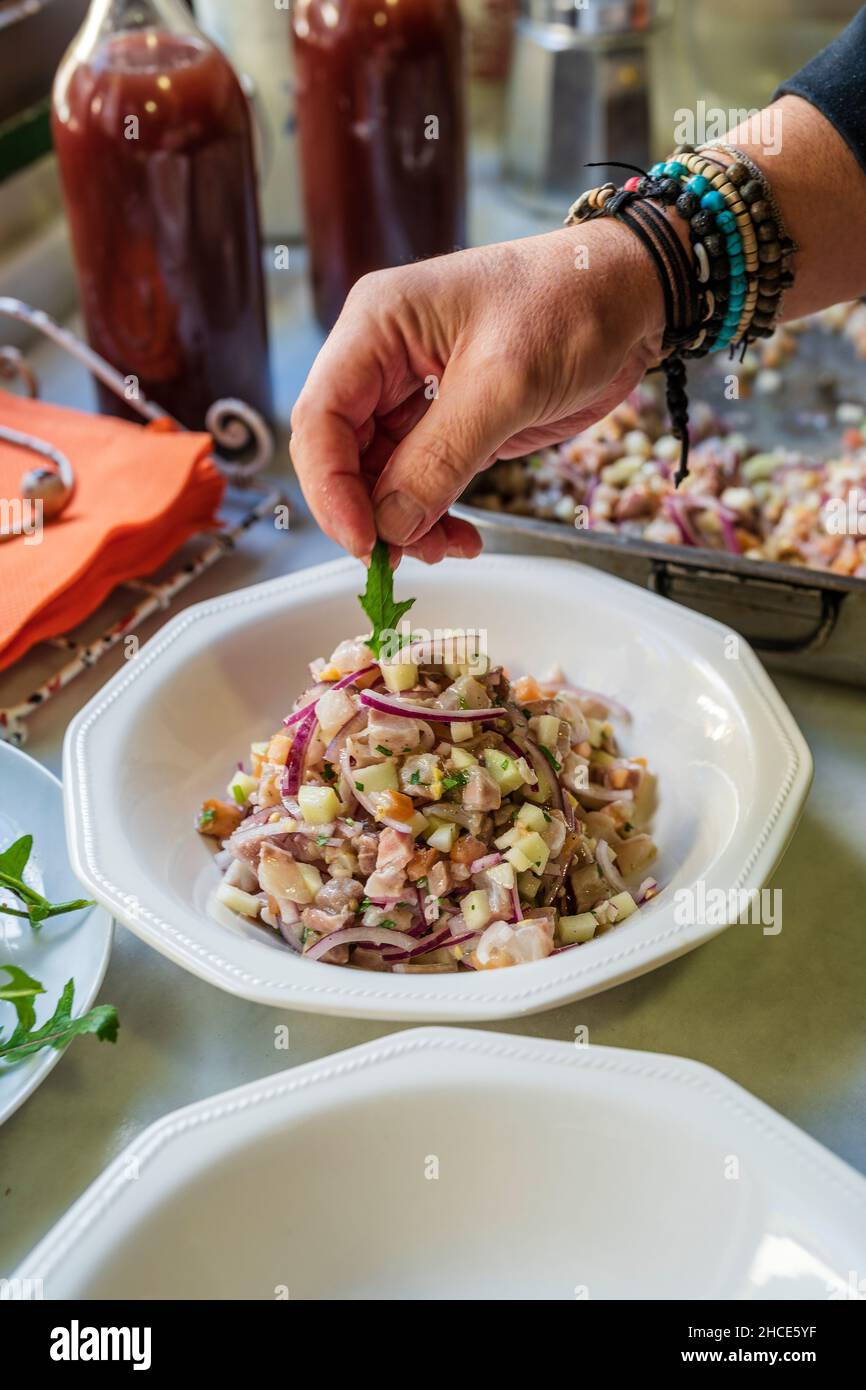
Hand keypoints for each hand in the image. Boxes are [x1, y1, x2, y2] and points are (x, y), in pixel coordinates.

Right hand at [290, 221, 667, 562]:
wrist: (632, 296)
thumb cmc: (571, 304)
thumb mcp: (505, 384)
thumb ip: (441, 458)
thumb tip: (391, 524)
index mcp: (376, 325)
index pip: (321, 417)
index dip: (331, 487)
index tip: (363, 540)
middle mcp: (382, 358)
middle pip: (342, 453)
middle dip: (370, 511)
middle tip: (406, 557)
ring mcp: (412, 391)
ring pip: (379, 476)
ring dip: (403, 522)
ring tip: (447, 548)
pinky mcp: (446, 420)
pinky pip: (418, 480)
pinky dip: (432, 514)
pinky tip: (460, 536)